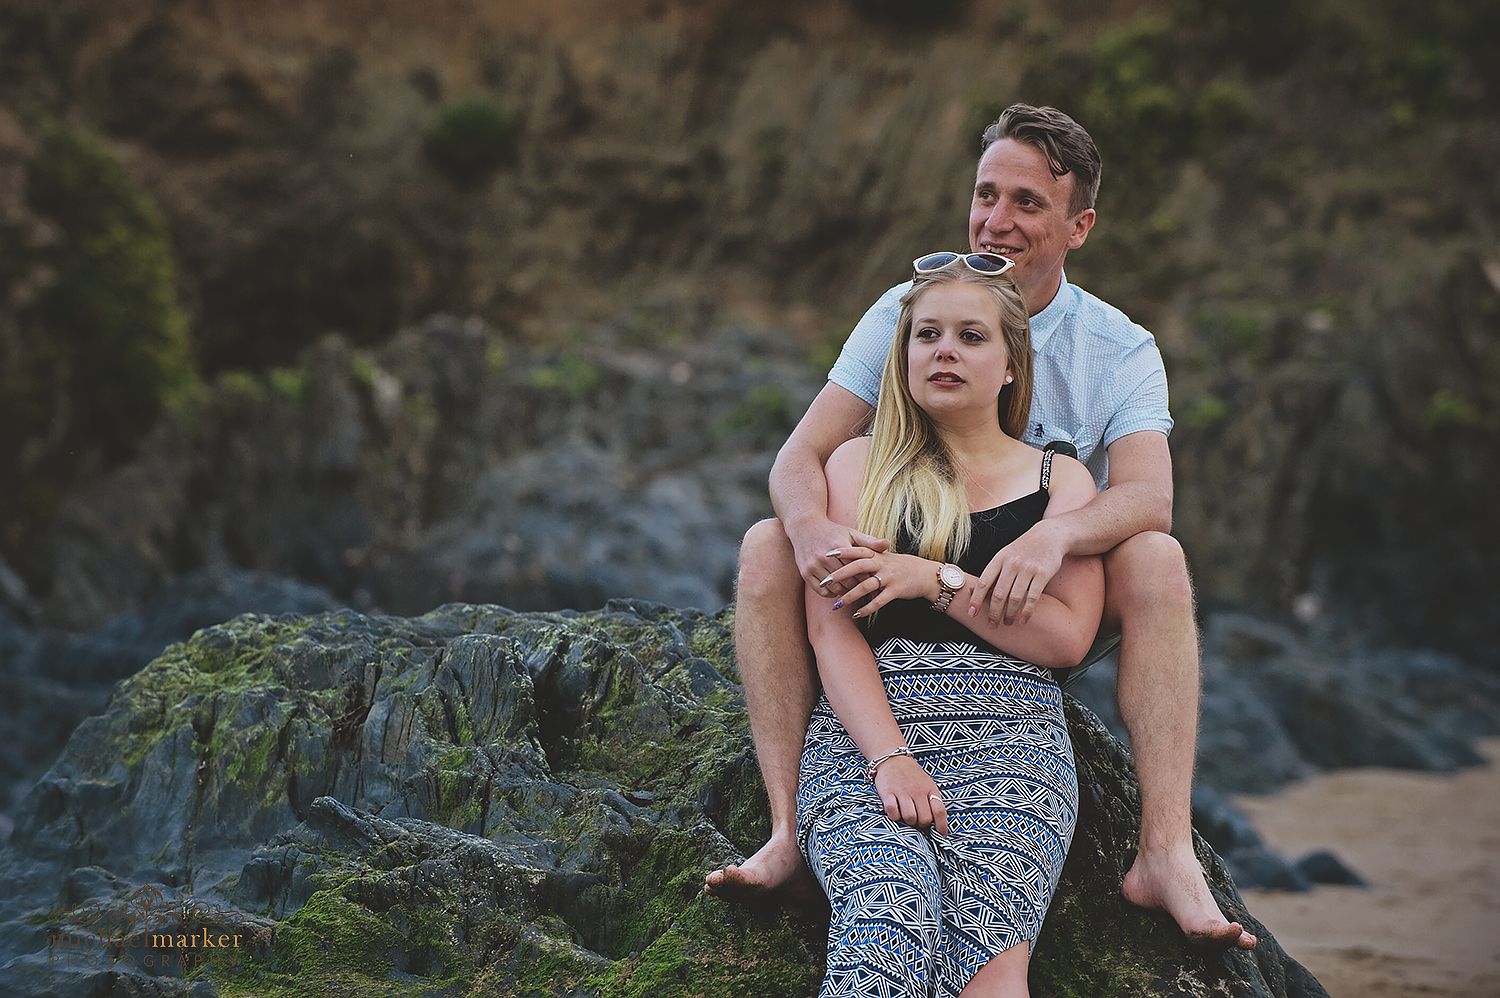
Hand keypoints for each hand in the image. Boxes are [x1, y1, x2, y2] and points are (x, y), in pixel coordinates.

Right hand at [789, 520, 890, 596]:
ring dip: (846, 591)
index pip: (859, 568)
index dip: (868, 576)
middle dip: (859, 586)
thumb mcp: (851, 533)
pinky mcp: (805, 573)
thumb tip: (888, 544)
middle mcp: (824, 557)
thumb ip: (869, 541)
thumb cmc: (832, 531)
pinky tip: (838, 588)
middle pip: (848, 581)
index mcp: (838, 546)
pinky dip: (832, 592)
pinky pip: (822, 591)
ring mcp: (813, 566)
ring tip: (853, 589)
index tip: (875, 580)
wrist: (805, 528)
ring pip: (835, 588)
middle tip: (867, 589)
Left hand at [822, 552, 936, 616]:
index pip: (858, 550)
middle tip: (824, 582)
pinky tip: (856, 614)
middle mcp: (882, 564)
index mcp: (878, 555)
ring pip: (866, 586)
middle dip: (840, 575)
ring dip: (850, 596)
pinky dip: (867, 608)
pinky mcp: (896, 590)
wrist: (925, 574)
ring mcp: (889, 577)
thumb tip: (846, 559)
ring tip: (836, 605)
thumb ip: (867, 558)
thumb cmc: (900, 566)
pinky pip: (879, 601)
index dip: (842, 551)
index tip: (826, 554)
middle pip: (858, 567)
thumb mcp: (884, 558)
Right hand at [873, 755, 948, 835]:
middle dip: (921, 824)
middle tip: (917, 820)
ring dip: (908, 821)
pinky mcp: (887, 792)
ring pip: (910, 818)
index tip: (941, 836)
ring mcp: (902, 791)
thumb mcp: (927, 784)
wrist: (892, 758)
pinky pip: (893, 812)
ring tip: (905, 814)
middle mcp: (917, 790)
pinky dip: (894, 816)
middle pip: (925, 819)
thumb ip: (932, 801)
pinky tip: (895, 811)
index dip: (941, 826)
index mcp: (929, 789)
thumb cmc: (911, 775)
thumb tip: (938, 824)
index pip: (940, 811)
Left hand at [970, 520, 1065, 625]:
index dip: (976, 599)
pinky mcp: (1042, 574)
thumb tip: (975, 591)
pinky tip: (1023, 620)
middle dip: (994, 613)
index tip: (972, 613)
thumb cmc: (1023, 548)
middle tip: (992, 624)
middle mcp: (1012, 564)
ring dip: (1010, 614)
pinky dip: (1027, 611)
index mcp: (999, 559)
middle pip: (999, 594)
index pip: (983, 582)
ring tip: (1007, 622)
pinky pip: (1032, 597)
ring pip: (1015, 598)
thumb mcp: (1005, 554)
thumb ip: (993, 571)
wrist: (1049, 535)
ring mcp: (1027, 569)